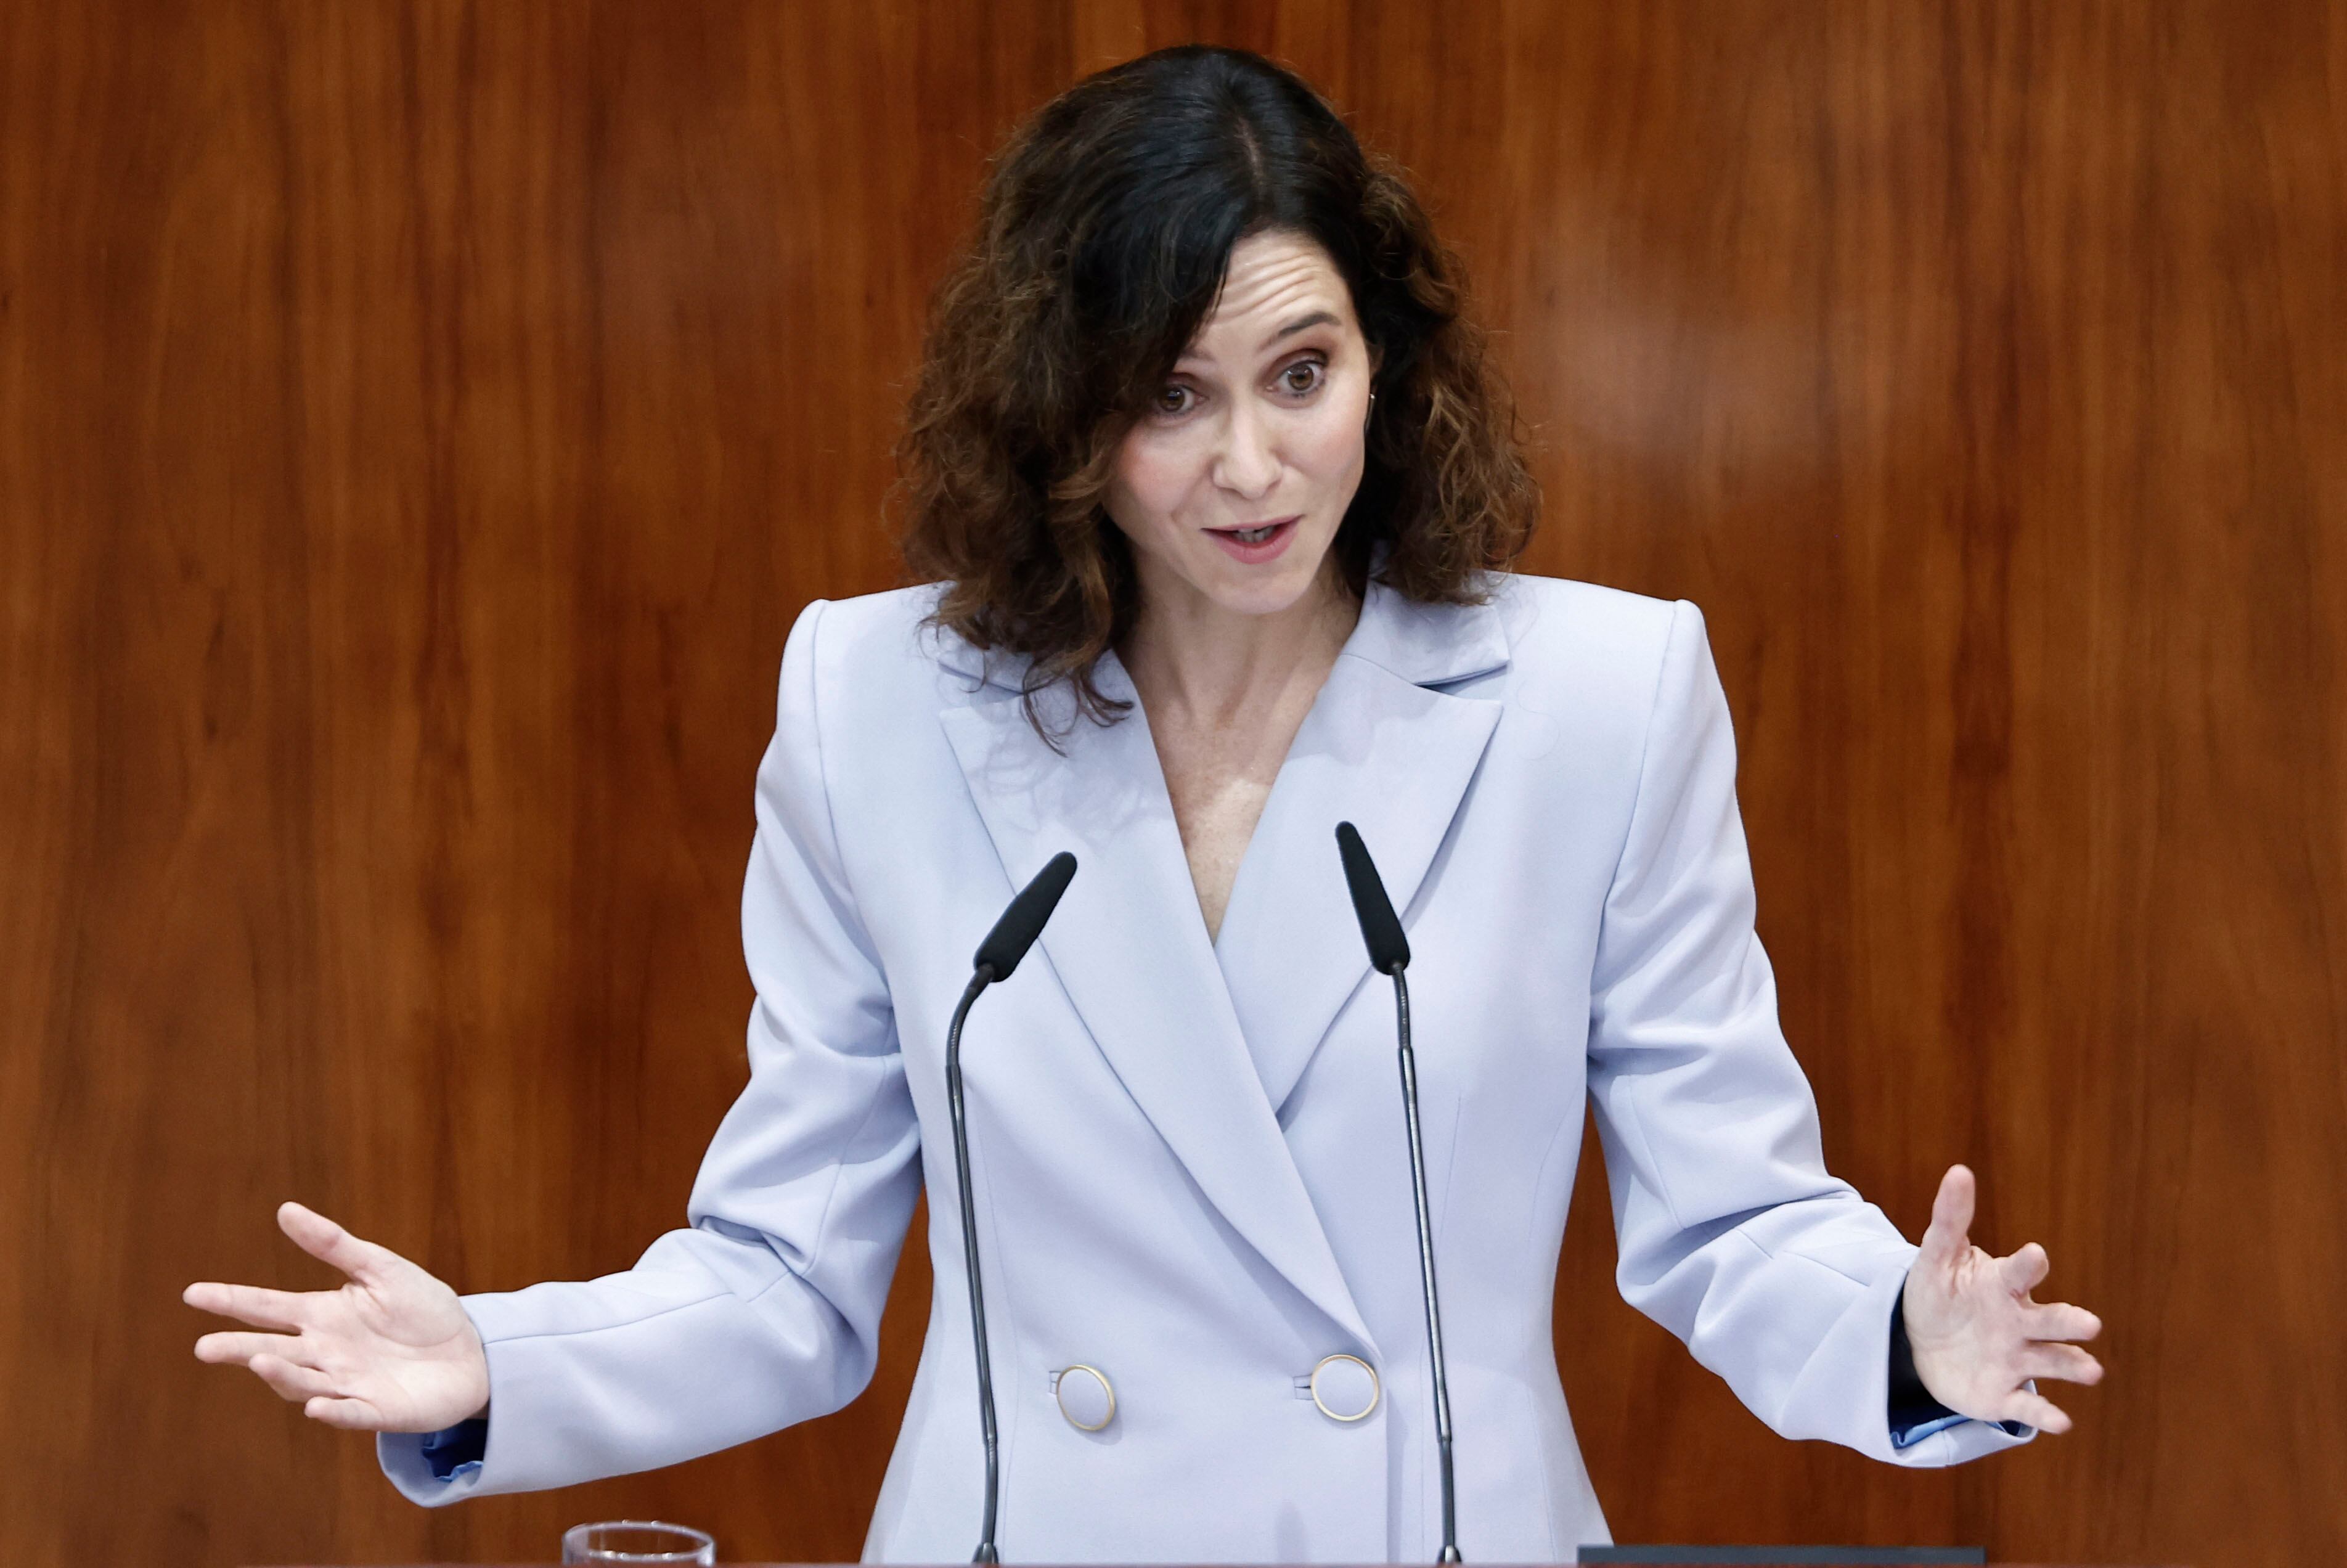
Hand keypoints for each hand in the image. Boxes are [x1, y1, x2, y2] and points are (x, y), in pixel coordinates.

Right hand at [185, 1202, 489, 1433]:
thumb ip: (334, 1244)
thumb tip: (285, 1209)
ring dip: (282, 1374)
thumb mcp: (379, 1268)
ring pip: (303, 1383)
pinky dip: (333, 1411)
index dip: (232, 1301)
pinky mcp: (377, 1410)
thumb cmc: (421, 1308)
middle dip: (239, 1348)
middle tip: (204, 1347)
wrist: (470, 1350)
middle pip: (273, 1350)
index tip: (193, 1293)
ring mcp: (347, 1384)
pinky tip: (317, 1406)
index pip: (268, 1307)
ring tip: (261, 1358)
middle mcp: (324, 1353)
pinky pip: (350, 1413)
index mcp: (322, 1316)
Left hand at [1902, 1164, 2102, 1432]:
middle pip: (2050, 1321)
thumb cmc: (1940, 1292)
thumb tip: (1959, 1170)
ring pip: (2051, 1363)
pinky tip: (2061, 1421)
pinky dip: (2045, 1414)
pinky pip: (2027, 1405)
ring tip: (2092, 1370)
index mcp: (2003, 1286)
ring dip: (2073, 1366)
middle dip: (2069, 1322)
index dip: (2027, 1265)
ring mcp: (2016, 1359)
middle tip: (2089, 1323)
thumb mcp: (1936, 1256)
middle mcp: (2019, 1323)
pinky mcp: (2003, 1393)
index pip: (2019, 1273)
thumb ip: (1949, 1218)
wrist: (1922, 1341)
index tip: (2034, 1255)